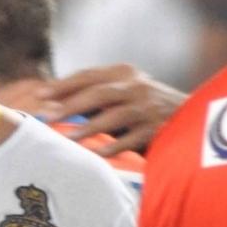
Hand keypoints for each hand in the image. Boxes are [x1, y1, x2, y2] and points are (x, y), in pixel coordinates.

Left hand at [33, 65, 186, 155]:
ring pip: (114, 116)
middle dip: (70, 105)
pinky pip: (131, 140)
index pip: (88, 76)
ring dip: (89, 127)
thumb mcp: (122, 91)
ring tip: (68, 137)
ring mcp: (147, 107)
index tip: (40, 95)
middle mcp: (136, 86)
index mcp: (124, 73)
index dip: (63, 85)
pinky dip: (113, 147)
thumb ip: (95, 94)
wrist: (187, 117)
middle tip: (47, 117)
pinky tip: (96, 154)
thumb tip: (54, 104)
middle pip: (98, 93)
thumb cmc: (143, 107)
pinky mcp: (155, 129)